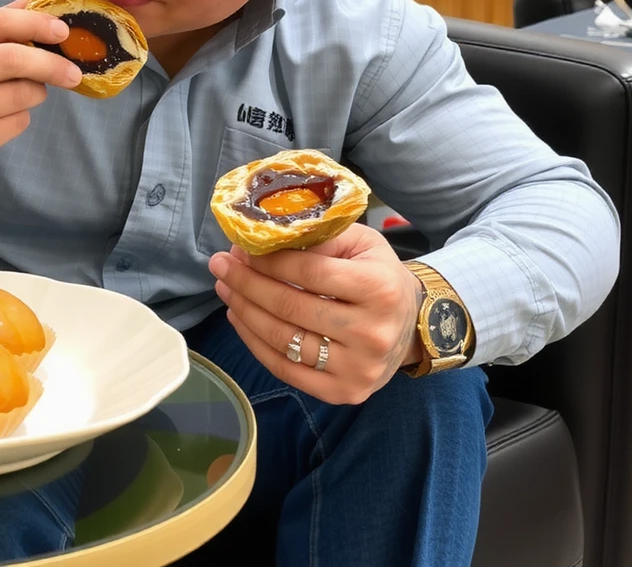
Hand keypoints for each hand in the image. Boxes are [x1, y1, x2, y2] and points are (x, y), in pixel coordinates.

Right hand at [0, 0, 81, 208]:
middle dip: (52, 64)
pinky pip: (15, 125)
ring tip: (23, 92)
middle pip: (13, 61)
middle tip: (73, 71)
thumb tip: (38, 4)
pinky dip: (19, 117)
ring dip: (35, 93)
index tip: (63, 31)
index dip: (36, 24)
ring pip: (22, 97)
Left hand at [208, 223, 423, 404]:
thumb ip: (317, 238)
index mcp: (379, 288)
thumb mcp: (360, 244)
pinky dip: (255, 343)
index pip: (308, 271)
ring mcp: (358, 369)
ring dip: (244, 311)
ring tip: (225, 289)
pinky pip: (285, 369)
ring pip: (282, 339)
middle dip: (246, 282)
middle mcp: (371, 333)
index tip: (240, 249)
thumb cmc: (379, 276)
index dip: (268, 260)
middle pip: (290, 306)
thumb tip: (261, 239)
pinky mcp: (343, 393)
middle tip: (220, 265)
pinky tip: (240, 318)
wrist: (411, 326)